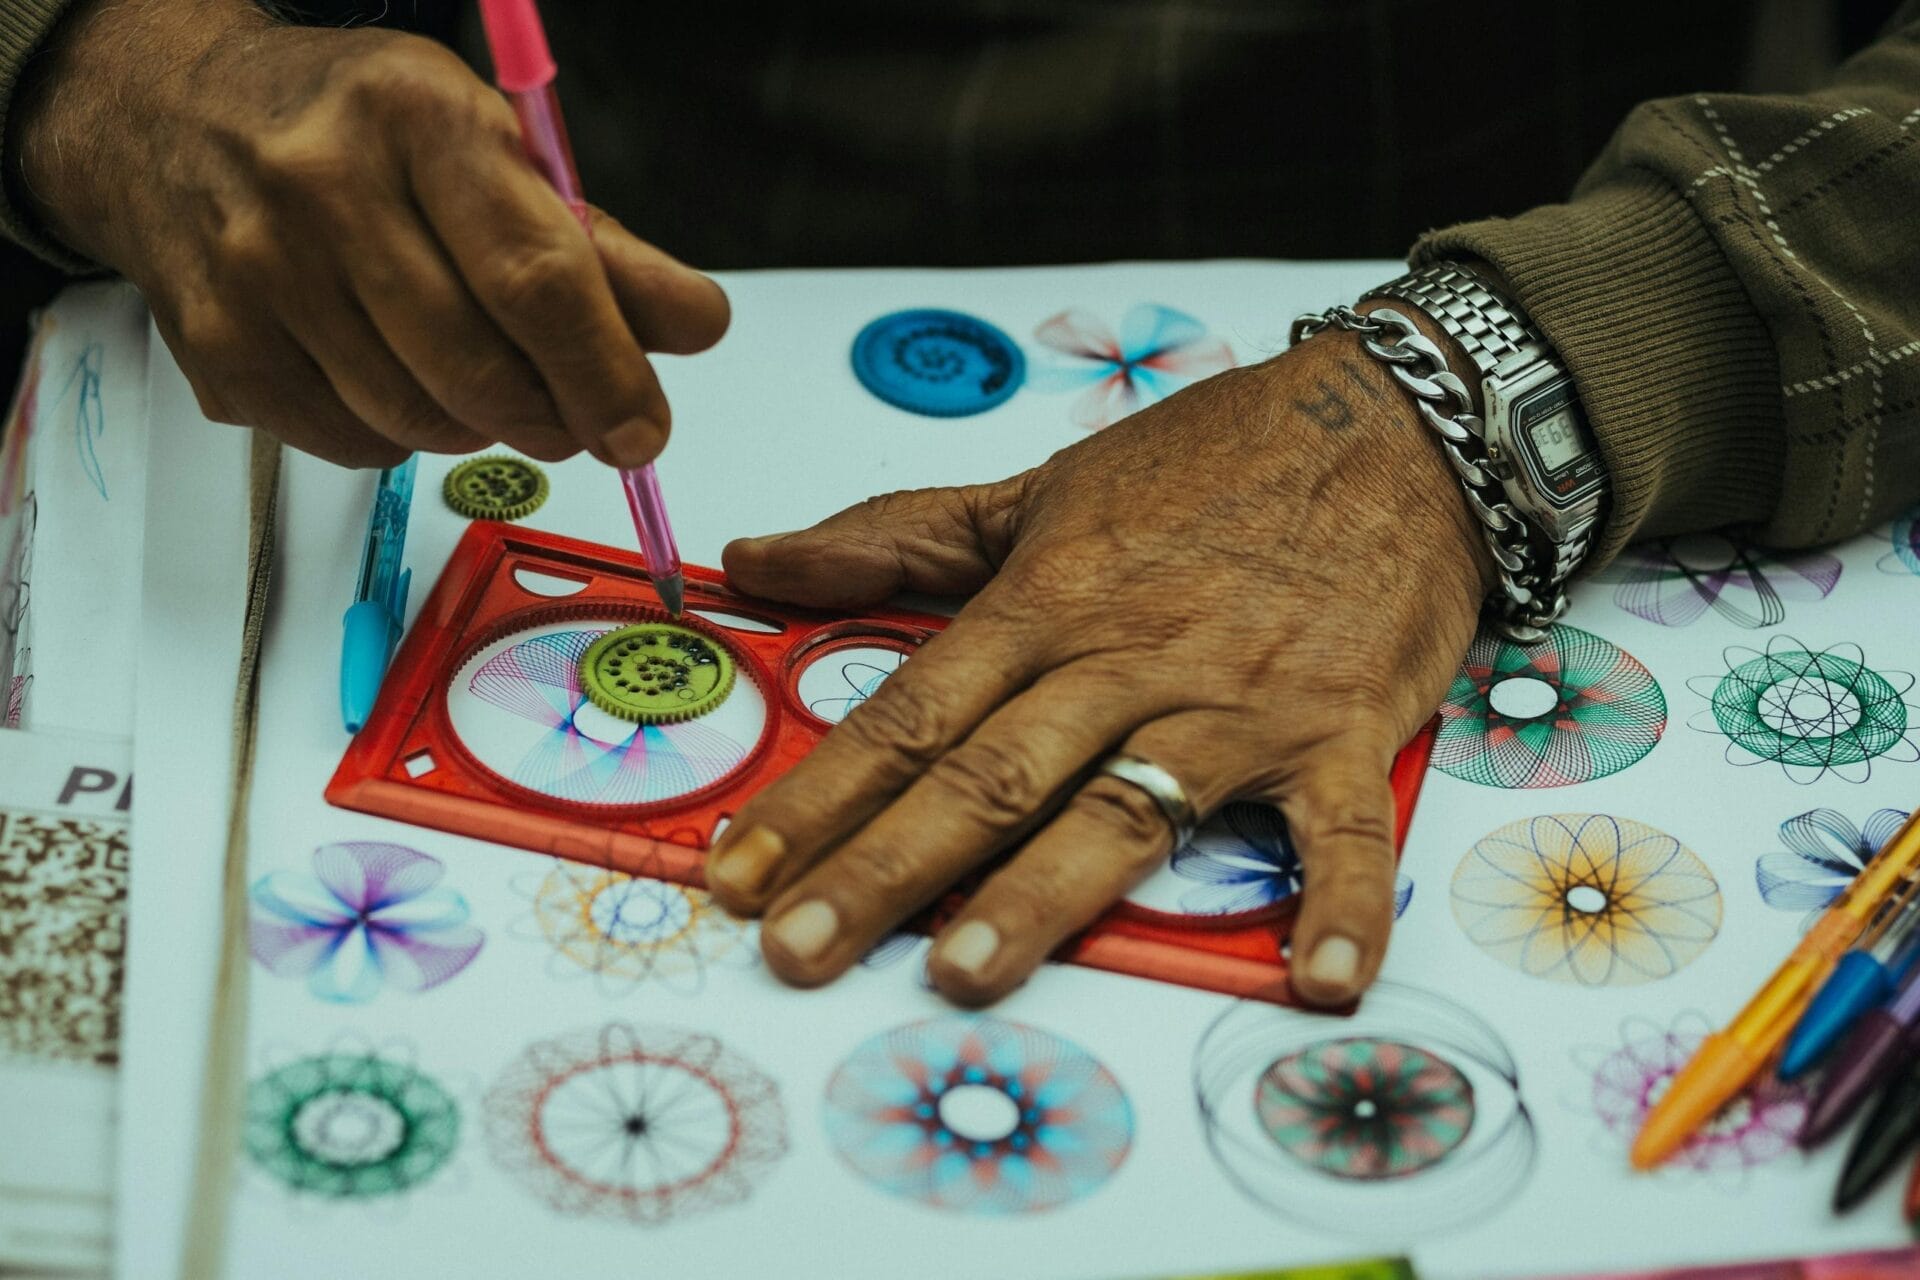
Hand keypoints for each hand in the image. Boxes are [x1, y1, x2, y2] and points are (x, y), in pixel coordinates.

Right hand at [12, 0, 727, 467]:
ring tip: (484, 377)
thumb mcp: (489, 147)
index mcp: (416, 119)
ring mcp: (259, 275)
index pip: (536, 278)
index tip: (644, 428)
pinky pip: (355, 445)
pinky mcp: (221, 351)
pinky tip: (402, 378)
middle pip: (479, 368)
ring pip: (421, 422)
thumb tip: (693, 325)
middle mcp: (324, 188)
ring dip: (482, 427)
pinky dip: (404, 436)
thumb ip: (598, 246)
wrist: (170, 118)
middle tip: (580, 415)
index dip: (605, 372)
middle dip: (555, 416)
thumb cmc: (355, 129)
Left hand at [707, 320, 1495, 1007]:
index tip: (737, 875)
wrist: (1390, 422)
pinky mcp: (1343, 731)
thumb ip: (897, 537)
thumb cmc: (1211, 462)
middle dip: (884, 867)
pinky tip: (1319, 979)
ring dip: (1044, 893)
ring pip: (1125, 804)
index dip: (816, 798)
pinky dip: (1339, 901)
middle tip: (796, 951)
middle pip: (989, 774)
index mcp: (1047, 601)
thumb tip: (756, 560)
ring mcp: (1235, 701)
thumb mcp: (1040, 490)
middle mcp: (1128, 657)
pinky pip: (1339, 828)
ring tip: (963, 971)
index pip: (908, 714)